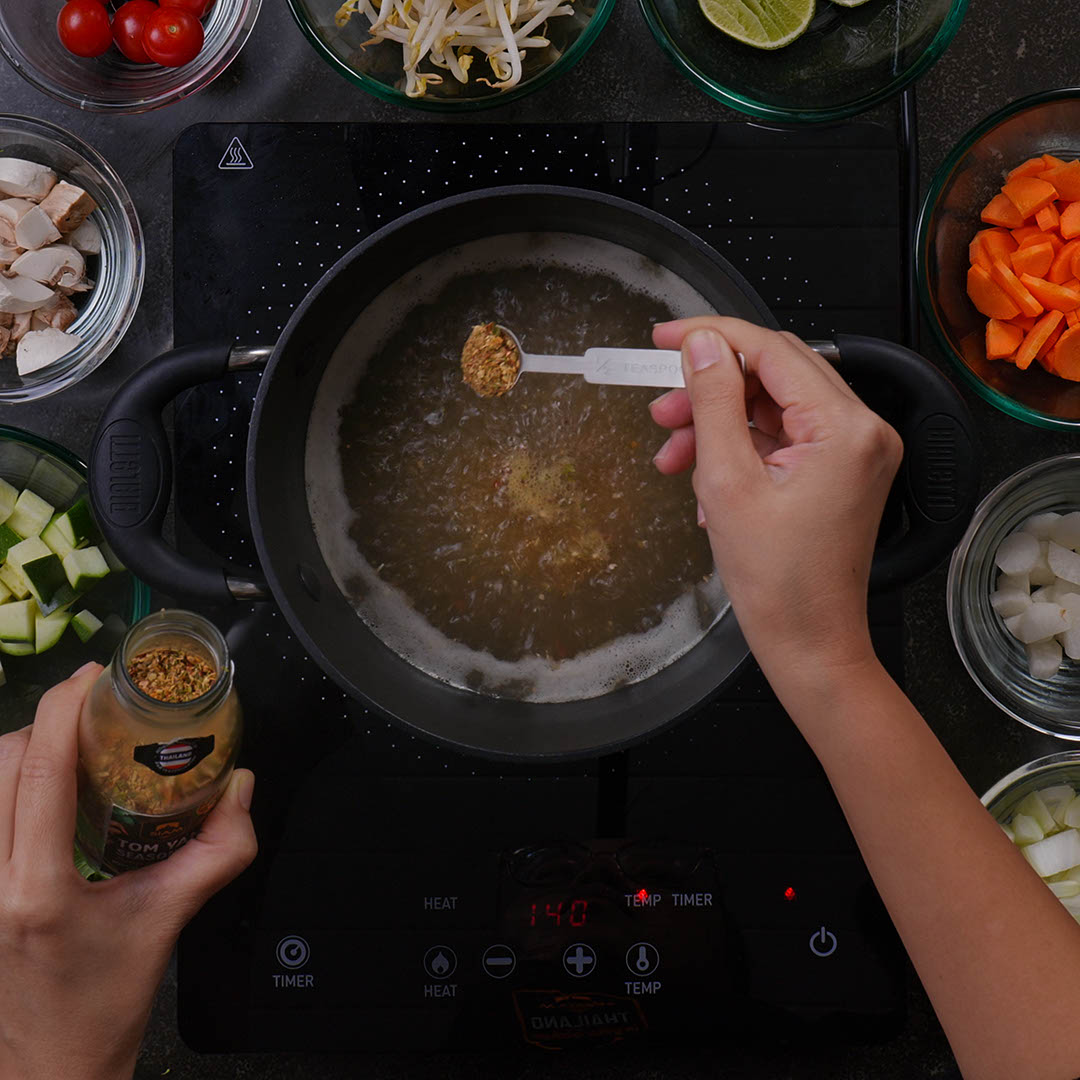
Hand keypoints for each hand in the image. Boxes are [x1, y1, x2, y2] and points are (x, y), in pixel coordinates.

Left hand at [0, 662, 256, 1079]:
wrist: (50, 1065)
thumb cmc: (102, 1005)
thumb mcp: (170, 921)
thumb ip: (218, 850)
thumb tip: (240, 786)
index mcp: (39, 888)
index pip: (40, 773)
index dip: (65, 710)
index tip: (94, 678)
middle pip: (1, 765)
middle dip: (48, 722)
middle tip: (96, 711)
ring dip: (25, 749)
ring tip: (74, 745)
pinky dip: (11, 780)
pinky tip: (46, 788)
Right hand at [650, 318, 902, 682]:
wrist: (809, 644)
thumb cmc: (779, 583)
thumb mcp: (728, 482)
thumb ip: (713, 402)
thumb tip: (702, 345)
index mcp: (845, 427)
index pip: (772, 350)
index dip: (712, 336)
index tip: (664, 337)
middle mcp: (861, 431)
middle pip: (772, 375)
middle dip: (709, 389)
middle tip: (661, 409)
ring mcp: (852, 452)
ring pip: (771, 408)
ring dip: (717, 423)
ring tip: (673, 455)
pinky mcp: (838, 471)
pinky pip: (780, 439)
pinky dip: (738, 449)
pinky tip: (703, 479)